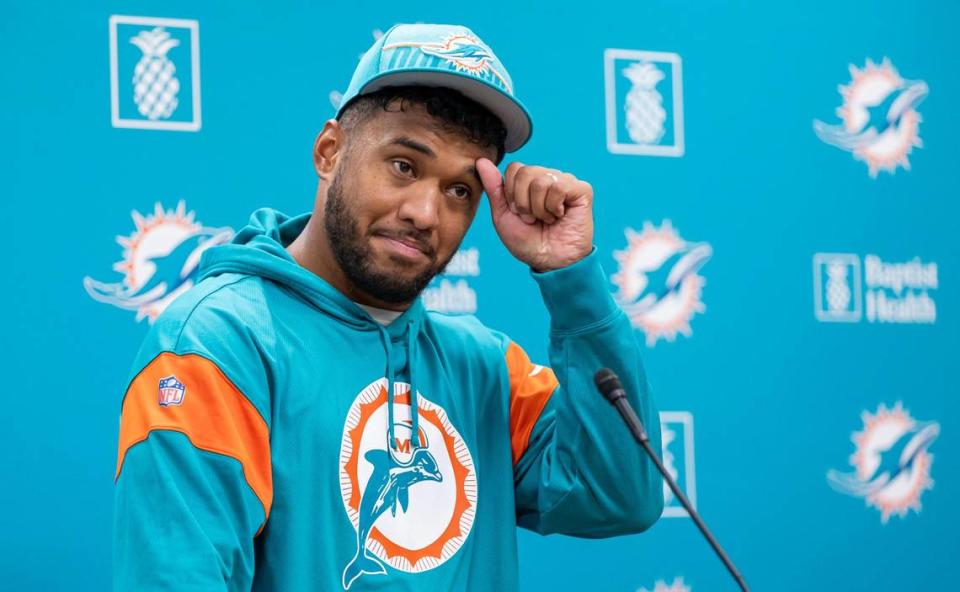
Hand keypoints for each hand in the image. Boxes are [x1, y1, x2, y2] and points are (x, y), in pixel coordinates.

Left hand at [476, 158, 593, 271]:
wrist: (550, 262)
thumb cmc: (528, 242)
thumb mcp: (503, 216)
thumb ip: (493, 188)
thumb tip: (481, 161)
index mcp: (529, 182)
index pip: (514, 168)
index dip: (512, 194)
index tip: (519, 213)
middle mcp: (548, 177)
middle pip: (525, 172)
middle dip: (523, 202)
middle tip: (532, 219)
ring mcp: (565, 182)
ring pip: (541, 180)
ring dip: (539, 208)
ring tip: (547, 219)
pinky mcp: (582, 190)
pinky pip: (559, 186)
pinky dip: (554, 206)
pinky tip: (560, 216)